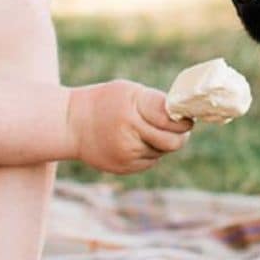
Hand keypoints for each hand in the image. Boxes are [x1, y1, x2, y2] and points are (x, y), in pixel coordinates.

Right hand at [65, 81, 193, 173]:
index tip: (187, 116)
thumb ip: (155, 102)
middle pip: (172, 142)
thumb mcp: (128, 92)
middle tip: (181, 127)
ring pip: (162, 152)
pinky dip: (149, 151)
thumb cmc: (105, 102)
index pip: (170, 120)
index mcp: (132, 111)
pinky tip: (136, 141)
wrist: (72, 125)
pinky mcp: (124, 168)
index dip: (183, 120)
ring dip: (162, 142)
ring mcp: (126, 155)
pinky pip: (150, 161)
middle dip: (181, 135)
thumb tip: (184, 116)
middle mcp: (129, 135)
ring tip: (147, 130)